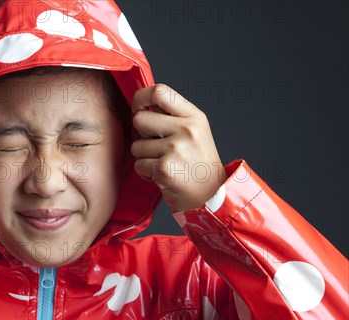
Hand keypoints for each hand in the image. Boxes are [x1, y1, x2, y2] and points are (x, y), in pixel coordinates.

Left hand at [130, 84, 226, 212]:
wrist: (211, 198)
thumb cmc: (197, 166)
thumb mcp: (194, 133)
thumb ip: (171, 117)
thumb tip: (140, 104)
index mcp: (194, 117)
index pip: (160, 91)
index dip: (141, 96)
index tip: (137, 107)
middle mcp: (187, 129)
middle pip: (140, 119)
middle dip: (141, 135)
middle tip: (157, 148)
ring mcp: (175, 149)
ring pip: (136, 145)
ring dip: (144, 158)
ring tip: (164, 164)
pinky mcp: (164, 168)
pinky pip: (139, 164)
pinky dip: (146, 173)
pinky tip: (163, 177)